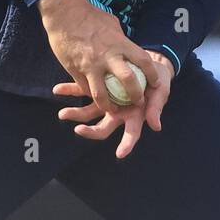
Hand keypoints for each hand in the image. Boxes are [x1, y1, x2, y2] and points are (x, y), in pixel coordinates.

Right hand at [37, 0, 157, 115]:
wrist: (64, 14)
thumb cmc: (90, 16)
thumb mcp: (112, 24)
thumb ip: (120, 40)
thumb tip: (128, 46)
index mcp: (119, 44)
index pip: (143, 61)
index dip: (152, 74)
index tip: (155, 82)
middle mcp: (107, 57)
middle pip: (128, 80)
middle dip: (136, 95)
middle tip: (138, 101)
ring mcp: (90, 66)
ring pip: (102, 94)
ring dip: (109, 105)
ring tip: (114, 110)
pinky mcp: (75, 71)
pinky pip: (84, 89)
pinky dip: (91, 95)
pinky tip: (94, 98)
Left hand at [53, 50, 175, 158]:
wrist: (149, 66)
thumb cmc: (158, 82)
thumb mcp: (161, 92)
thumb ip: (156, 108)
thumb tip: (156, 126)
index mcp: (134, 117)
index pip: (131, 134)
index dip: (126, 144)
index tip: (120, 153)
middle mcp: (118, 113)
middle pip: (102, 128)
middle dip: (90, 131)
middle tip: (78, 130)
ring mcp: (107, 102)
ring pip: (89, 113)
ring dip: (75, 114)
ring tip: (62, 114)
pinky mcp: (99, 89)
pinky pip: (83, 91)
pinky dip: (70, 91)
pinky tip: (57, 90)